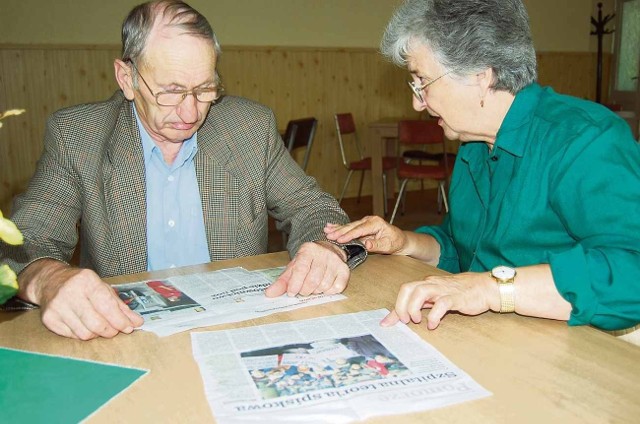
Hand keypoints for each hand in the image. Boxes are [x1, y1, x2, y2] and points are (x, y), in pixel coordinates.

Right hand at [22, 261, 143, 339]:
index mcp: (86, 281)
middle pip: (96, 324)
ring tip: (99, 326)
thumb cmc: (81, 285)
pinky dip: (83, 334)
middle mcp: (70, 292)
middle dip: (110, 331)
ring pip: (84, 334)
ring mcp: (57, 307)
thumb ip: (120, 306)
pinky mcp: (48, 319)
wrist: (50, 281)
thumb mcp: (103, 288)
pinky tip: (84, 325)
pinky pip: (72, 336)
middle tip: (115, 330)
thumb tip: (137, 323)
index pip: (106, 306)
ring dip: (97, 334)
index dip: (120, 321)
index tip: (129, 327)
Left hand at [265, 241, 349, 296]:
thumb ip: (282, 281)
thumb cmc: (308, 262)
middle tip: (302, 291)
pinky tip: (324, 287)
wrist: (327, 250)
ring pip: (324, 285)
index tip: (291, 293)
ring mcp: (335, 261)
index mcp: (308, 250)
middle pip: (313, 280)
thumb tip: (269, 294)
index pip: (301, 269)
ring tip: (313, 287)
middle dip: (305, 290)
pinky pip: (336, 288)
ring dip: (316, 291)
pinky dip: (328, 292)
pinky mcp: (344, 270)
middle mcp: (323, 254)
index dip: (295, 284)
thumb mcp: (293, 267)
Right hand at [324, 216, 407, 254]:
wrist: (400, 240)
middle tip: (328, 235)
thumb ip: (377, 245)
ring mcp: (365, 222)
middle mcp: (369, 220)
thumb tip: (366, 244)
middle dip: (339, 231)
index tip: (339, 239)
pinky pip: (350, 227)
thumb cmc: (396, 243)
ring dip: (337, 229)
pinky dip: (340, 227)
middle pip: (352, 226)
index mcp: (376, 223)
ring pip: (349, 226)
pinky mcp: (362, 226)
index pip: (360, 230)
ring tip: (326, 230)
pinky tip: (330, 226)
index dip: (349, 235)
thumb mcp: (388, 246)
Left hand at [380, 272, 499, 329]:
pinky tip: (433, 324)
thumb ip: (421, 305)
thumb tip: (402, 316)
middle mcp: (432, 284)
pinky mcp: (456, 297)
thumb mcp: (437, 298)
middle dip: (401, 306)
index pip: (404, 291)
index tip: (386, 324)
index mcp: (426, 283)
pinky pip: (441, 303)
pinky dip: (434, 315)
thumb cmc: (460, 293)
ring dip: (413, 308)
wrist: (486, 287)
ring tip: (417, 321)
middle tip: (405, 320)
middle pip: (407, 288)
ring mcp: (443, 289)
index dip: (394, 308)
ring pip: (420, 292)